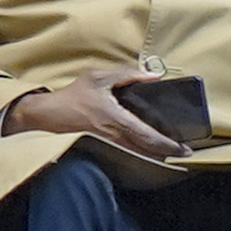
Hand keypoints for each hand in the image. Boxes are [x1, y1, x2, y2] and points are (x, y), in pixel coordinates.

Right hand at [8, 78, 184, 168]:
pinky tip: (148, 150)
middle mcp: (115, 137)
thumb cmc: (73, 96)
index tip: (184, 149)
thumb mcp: (98, 78)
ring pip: (138, 155)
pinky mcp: (102, 148)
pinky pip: (126, 154)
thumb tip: (153, 75)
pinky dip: (140, 154)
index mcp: (117, 120)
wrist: (46, 114)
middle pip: (148, 151)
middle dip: (168, 153)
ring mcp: (108, 145)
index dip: (169, 145)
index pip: (149, 137)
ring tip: (170, 151)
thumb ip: (127, 75)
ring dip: (155, 155)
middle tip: (183, 152)